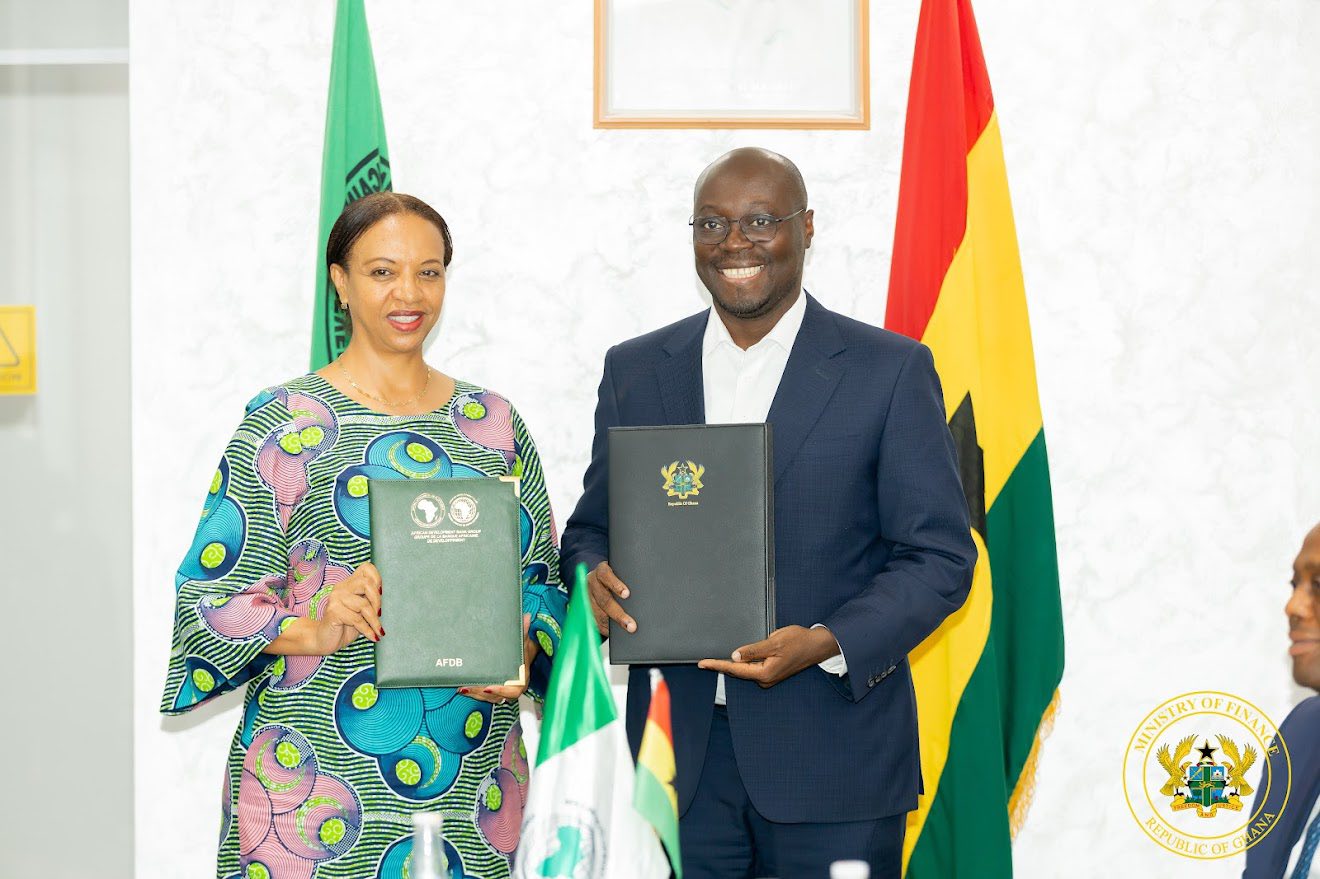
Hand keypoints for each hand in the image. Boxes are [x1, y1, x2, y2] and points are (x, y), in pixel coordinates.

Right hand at [314, 561, 383, 653]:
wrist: (324, 640)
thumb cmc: (346, 625)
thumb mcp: (362, 611)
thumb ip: (370, 600)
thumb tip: (386, 596)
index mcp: (349, 583)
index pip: (366, 568)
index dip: (377, 578)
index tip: (381, 594)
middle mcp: (341, 587)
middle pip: (366, 583)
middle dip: (377, 601)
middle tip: (380, 615)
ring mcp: (336, 598)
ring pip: (363, 605)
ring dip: (374, 621)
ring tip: (378, 631)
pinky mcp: (333, 611)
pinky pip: (356, 619)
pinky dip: (367, 630)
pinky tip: (372, 636)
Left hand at [464, 614, 537, 704]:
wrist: (523, 655)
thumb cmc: (523, 651)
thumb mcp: (524, 641)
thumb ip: (523, 632)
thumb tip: (527, 617)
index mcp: (521, 680)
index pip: (512, 692)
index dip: (501, 691)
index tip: (488, 688)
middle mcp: (511, 689)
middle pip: (495, 696)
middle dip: (480, 692)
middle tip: (467, 686)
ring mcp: (501, 691)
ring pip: (487, 697)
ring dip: (474, 693)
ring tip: (462, 686)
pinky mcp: (493, 691)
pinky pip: (482, 695)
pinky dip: (473, 692)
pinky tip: (462, 686)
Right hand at [586, 560, 634, 636]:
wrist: (595, 581)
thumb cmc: (615, 577)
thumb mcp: (620, 572)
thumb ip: (628, 577)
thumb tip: (648, 589)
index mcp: (601, 571)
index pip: (606, 575)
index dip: (616, 584)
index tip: (627, 594)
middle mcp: (591, 584)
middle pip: (604, 600)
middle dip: (618, 614)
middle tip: (632, 625)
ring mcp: (586, 598)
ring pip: (598, 614)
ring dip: (613, 625)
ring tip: (627, 631)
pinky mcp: (584, 610)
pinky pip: (593, 622)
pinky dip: (604, 629)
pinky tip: (615, 634)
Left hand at [698, 625, 839, 687]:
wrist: (816, 646)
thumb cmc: (798, 642)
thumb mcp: (774, 642)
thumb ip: (753, 650)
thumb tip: (735, 656)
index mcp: (765, 673)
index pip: (735, 668)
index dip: (717, 665)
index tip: (703, 664)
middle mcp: (765, 679)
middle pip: (738, 672)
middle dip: (721, 666)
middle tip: (704, 662)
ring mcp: (768, 677)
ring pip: (744, 670)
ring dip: (732, 664)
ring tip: (716, 660)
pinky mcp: (771, 672)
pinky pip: (752, 668)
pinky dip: (742, 663)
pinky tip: (736, 658)